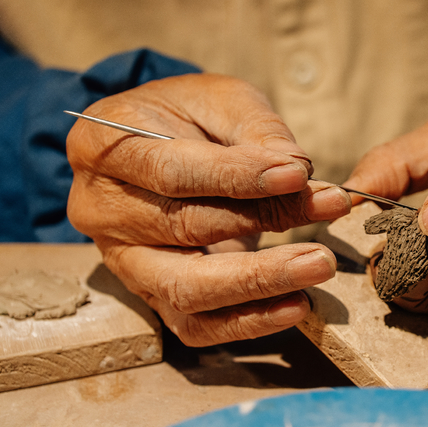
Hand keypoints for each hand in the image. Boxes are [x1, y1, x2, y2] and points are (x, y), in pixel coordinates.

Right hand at [67, 74, 351, 345]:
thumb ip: (257, 131)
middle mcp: (100, 209)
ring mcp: (122, 260)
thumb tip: (298, 172)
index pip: (171, 170)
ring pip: (185, 288)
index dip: (236, 175)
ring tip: (318, 265)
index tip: (297, 174)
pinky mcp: (151, 297)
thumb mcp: (221, 100)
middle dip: (262, 221)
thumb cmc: (189, 116)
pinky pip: (195, 326)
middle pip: (182, 229)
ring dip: (259, 282)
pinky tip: (297, 305)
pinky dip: (248, 321)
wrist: (158, 146)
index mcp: (102, 145)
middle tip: (328, 210)